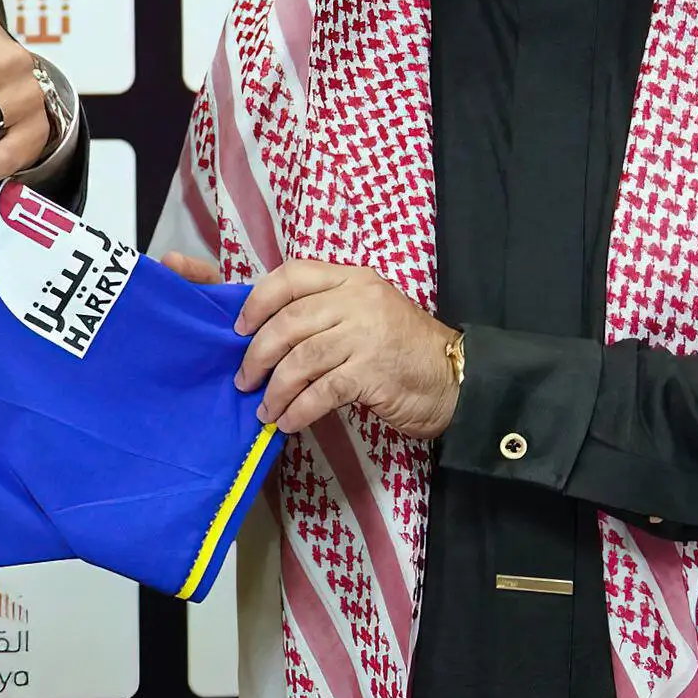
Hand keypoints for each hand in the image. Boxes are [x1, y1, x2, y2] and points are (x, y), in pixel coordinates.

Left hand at [229, 258, 460, 438]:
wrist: (458, 379)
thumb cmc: (406, 349)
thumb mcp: (368, 314)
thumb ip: (327, 313)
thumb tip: (268, 335)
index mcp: (353, 279)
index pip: (292, 276)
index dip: (258, 301)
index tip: (239, 329)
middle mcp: (357, 300)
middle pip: (288, 322)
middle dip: (257, 354)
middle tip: (244, 380)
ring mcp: (365, 335)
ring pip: (300, 360)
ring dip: (275, 389)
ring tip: (265, 409)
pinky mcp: (372, 372)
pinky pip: (320, 391)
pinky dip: (298, 409)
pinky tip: (288, 421)